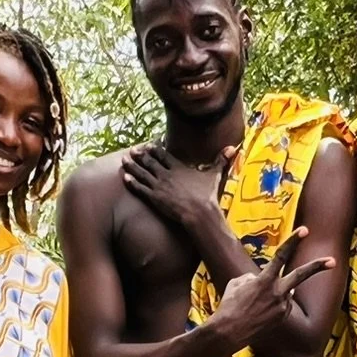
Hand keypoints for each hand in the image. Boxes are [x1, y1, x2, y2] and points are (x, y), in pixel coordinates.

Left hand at [119, 141, 235, 236]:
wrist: (199, 212)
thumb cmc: (208, 195)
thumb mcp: (214, 176)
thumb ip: (220, 161)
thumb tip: (232, 148)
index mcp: (179, 167)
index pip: (164, 155)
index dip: (155, 149)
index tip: (149, 144)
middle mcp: (167, 174)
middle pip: (150, 161)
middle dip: (140, 155)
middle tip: (132, 150)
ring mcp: (159, 186)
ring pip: (142, 173)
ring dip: (132, 166)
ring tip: (124, 160)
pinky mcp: (155, 198)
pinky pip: (141, 189)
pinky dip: (132, 183)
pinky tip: (125, 178)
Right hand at [213, 229, 335, 347]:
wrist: (229, 333)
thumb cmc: (229, 305)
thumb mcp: (237, 283)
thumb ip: (254, 277)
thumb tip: (263, 279)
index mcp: (265, 280)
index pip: (281, 255)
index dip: (293, 241)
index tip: (305, 230)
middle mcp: (277, 292)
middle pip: (301, 275)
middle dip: (317, 267)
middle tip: (333, 261)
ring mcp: (282, 307)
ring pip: (285, 291)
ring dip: (275, 292)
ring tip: (256, 305)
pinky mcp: (283, 317)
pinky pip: (282, 305)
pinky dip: (274, 304)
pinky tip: (260, 313)